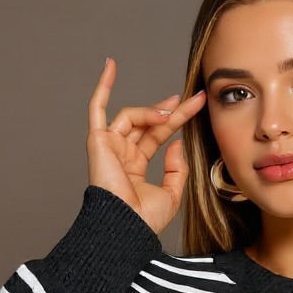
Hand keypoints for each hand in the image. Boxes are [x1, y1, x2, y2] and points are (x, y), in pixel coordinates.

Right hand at [86, 56, 206, 234]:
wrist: (126, 227)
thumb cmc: (144, 220)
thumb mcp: (172, 194)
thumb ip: (176, 169)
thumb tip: (177, 144)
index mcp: (135, 168)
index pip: (157, 136)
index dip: (176, 120)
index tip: (195, 105)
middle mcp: (121, 154)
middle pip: (146, 123)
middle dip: (169, 110)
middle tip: (191, 99)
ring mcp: (108, 146)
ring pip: (131, 116)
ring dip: (151, 112)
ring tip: (168, 115)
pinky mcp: (98, 141)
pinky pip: (97, 108)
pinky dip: (103, 86)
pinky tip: (112, 66)